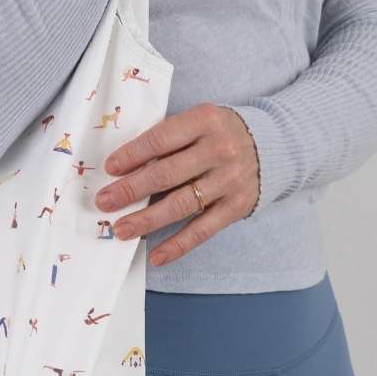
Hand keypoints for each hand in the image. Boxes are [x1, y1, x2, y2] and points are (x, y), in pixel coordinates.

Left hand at [94, 104, 260, 267]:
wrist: (271, 145)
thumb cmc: (219, 132)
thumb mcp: (198, 120)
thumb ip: (169, 136)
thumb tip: (124, 165)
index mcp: (205, 120)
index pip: (161, 139)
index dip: (132, 155)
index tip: (109, 169)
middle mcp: (219, 150)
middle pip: (167, 174)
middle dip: (131, 190)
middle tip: (105, 202)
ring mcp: (229, 181)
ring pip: (181, 205)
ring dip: (147, 220)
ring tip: (121, 229)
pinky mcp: (236, 207)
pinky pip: (202, 230)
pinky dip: (178, 245)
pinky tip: (156, 255)